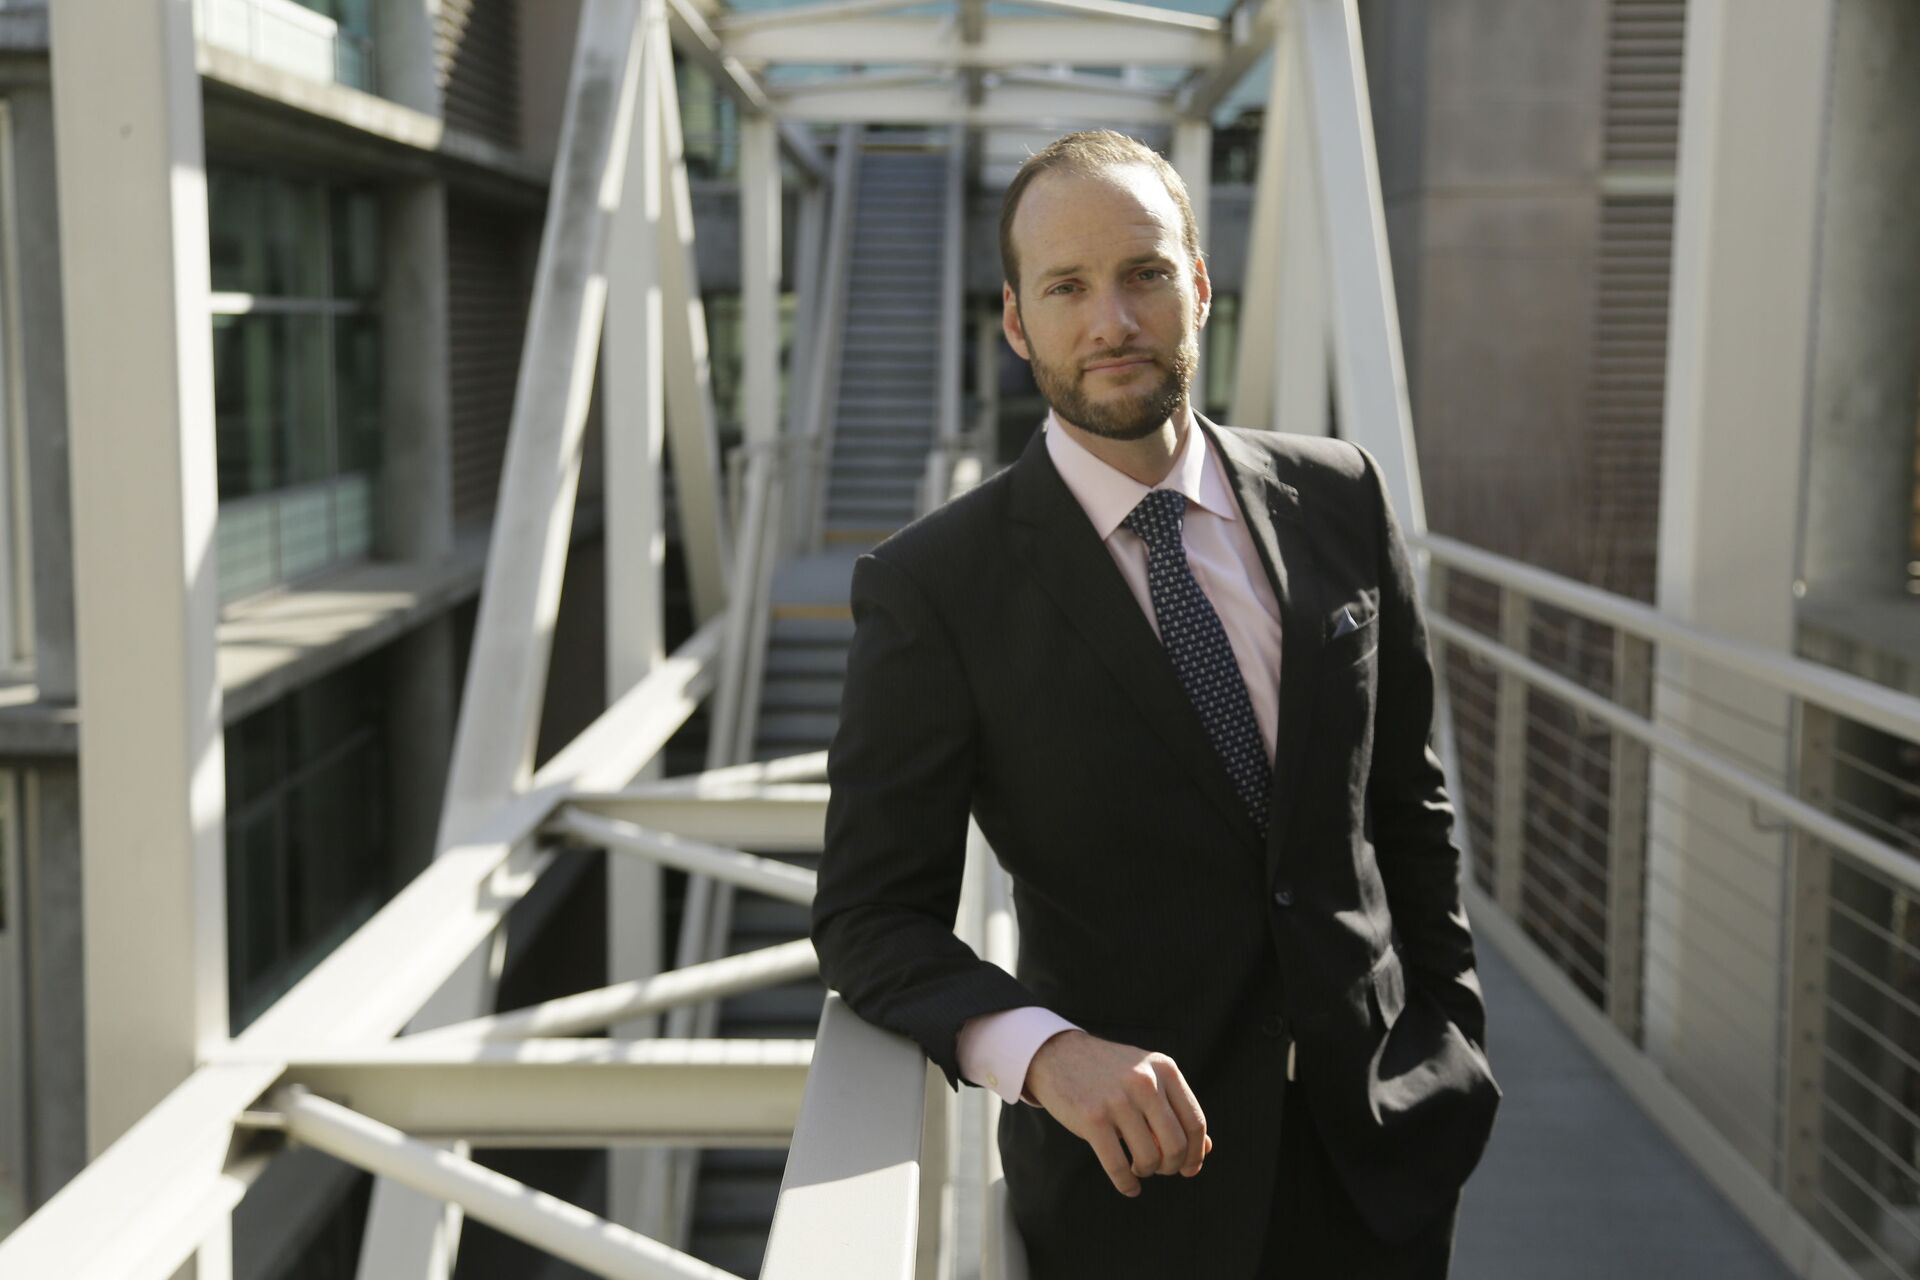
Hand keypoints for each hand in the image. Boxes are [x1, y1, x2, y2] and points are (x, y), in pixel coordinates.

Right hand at [1023, 1029, 1211, 1197]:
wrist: (1058, 1054)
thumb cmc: (1109, 1073)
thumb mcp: (1147, 1077)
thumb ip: (1175, 1108)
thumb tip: (1206, 1149)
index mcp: (1164, 1069)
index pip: (1195, 1122)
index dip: (1196, 1153)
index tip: (1189, 1168)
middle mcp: (1144, 1082)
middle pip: (1176, 1145)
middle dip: (1171, 1167)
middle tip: (1160, 1168)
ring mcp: (1117, 1099)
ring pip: (1149, 1158)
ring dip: (1147, 1172)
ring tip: (1138, 1167)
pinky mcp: (1092, 1118)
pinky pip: (1118, 1166)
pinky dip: (1127, 1184)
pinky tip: (1129, 1186)